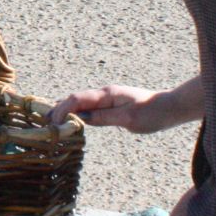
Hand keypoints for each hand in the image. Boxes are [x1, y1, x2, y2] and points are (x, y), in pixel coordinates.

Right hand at [48, 84, 173, 132]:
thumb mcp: (128, 119)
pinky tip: (73, 119)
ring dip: (67, 110)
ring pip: (82, 102)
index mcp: (107, 94)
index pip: (77, 99)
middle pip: (76, 98)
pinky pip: (90, 107)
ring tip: (52, 121)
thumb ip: (104, 118)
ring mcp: (108, 98)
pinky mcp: (112, 104)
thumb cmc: (152, 113)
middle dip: (59, 107)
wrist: (171, 108)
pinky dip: (78, 112)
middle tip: (44, 122)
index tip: (51, 121)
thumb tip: (81, 119)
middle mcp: (105, 94)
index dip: (62, 108)